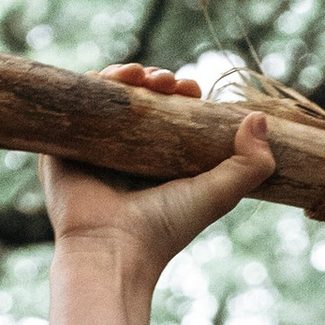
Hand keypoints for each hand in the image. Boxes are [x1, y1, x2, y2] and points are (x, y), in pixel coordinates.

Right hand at [44, 67, 273, 324]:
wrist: (113, 249)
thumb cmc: (164, 228)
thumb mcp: (218, 194)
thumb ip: (250, 165)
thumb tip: (260, 119)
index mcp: (156, 164)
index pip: (168, 115)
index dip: (181, 96)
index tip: (191, 89)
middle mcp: (124, 154)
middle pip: (139, 100)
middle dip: (157, 81)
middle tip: (170, 82)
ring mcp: (93, 146)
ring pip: (110, 95)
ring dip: (131, 75)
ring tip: (149, 76)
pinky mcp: (64, 143)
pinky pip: (80, 100)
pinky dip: (99, 80)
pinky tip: (120, 75)